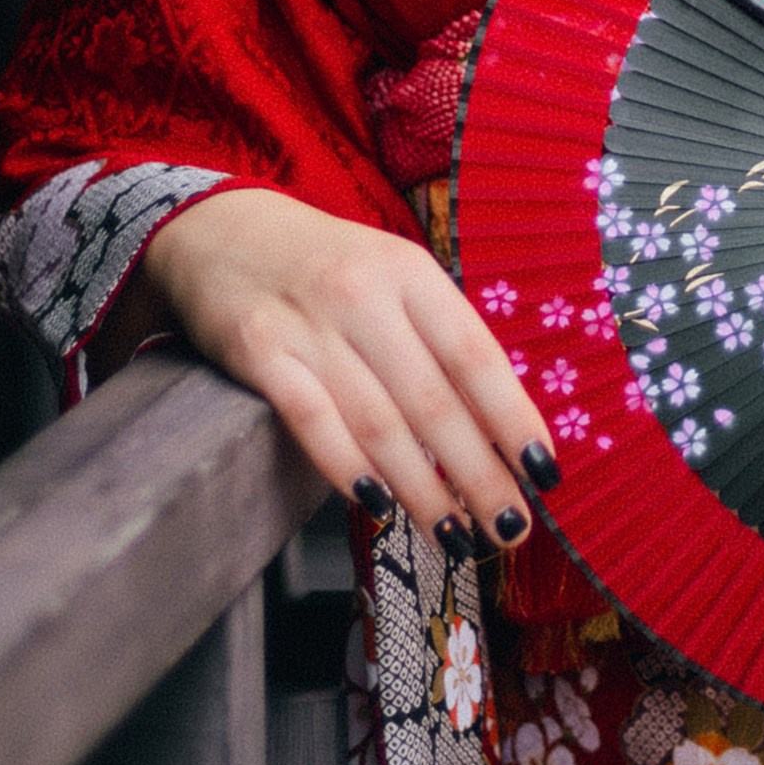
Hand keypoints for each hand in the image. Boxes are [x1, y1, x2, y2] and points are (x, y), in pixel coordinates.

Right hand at [120, 186, 556, 558]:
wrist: (219, 230)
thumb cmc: (327, 268)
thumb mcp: (393, 277)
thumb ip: (438, 338)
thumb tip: (499, 428)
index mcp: (411, 272)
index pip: (476, 357)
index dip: (514, 420)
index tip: (545, 473)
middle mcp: (364, 294)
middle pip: (433, 401)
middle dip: (478, 474)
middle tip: (509, 526)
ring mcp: (308, 324)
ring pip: (378, 423)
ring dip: (422, 489)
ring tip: (455, 534)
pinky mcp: (257, 351)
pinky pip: (312, 421)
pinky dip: (348, 469)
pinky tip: (378, 505)